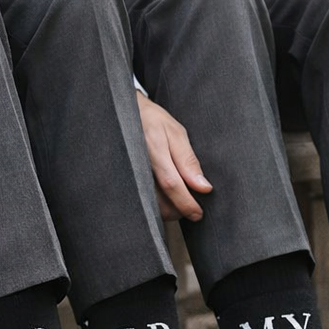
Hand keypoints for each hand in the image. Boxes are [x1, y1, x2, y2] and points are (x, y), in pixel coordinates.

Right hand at [136, 91, 212, 220]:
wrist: (125, 115)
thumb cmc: (153, 121)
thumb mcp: (176, 133)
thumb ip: (189, 161)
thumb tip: (203, 187)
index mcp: (154, 150)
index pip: (171, 184)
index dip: (186, 203)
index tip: (198, 213)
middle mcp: (138, 165)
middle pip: (160, 203)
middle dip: (179, 211)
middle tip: (192, 206)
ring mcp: (130, 175)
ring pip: (151, 207)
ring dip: (168, 210)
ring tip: (179, 200)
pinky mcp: (126, 182)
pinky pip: (143, 203)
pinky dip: (157, 206)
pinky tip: (165, 197)